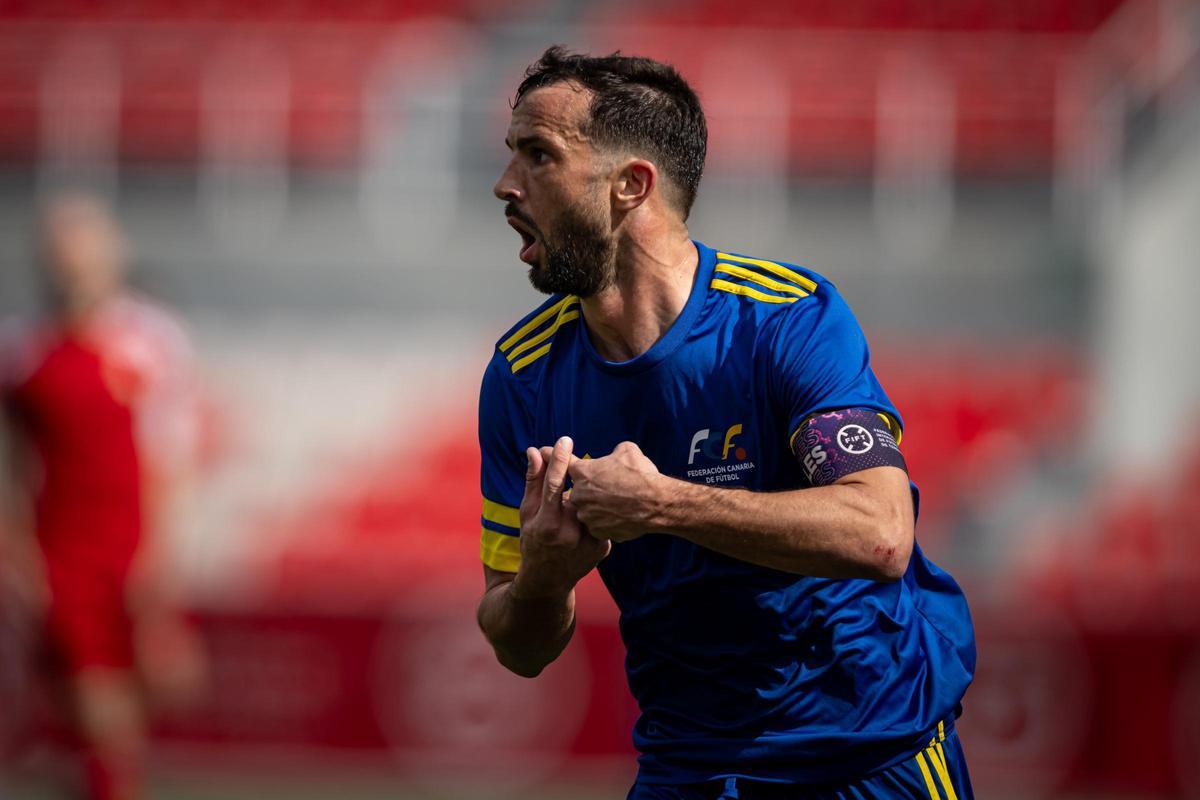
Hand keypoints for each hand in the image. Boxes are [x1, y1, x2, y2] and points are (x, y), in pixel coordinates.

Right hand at [512, 436, 610, 599]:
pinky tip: (601, 508)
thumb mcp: (527, 513)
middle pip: (580, 491)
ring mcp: (588, 542)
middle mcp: (569, 532)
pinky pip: (605, 519)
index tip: (565, 440)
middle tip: (582, 461)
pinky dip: (603, 510)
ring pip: (596, 505)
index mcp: (547, 522)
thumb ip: (532, 481)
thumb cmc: (533, 541)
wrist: (548, 580)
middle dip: (582, 473)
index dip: (560, 458)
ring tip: (594, 485)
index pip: (554, 482)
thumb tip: (534, 452)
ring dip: (596, 491)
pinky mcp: (603, 547)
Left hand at [566, 441, 665, 542]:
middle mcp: (579, 495)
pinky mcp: (598, 531)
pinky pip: (599, 526)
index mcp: (582, 472)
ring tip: (618, 504)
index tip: (566, 463)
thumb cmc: (641, 474)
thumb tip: (614, 456)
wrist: (656, 502)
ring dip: (598, 507)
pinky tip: (621, 516)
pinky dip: (608, 522)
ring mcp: (587, 515)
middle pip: (578, 492)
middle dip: (590, 490)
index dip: (569, 464)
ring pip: (587, 510)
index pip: (566, 465)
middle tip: (609, 489)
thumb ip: (613, 453)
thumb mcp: (627, 451)